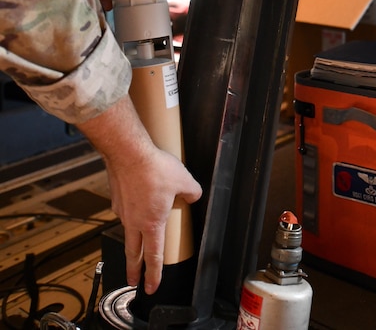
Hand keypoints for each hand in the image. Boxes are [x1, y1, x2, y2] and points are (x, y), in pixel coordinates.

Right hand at [79, 97, 202, 294]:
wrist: (128, 153)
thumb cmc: (155, 168)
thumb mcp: (184, 180)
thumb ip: (192, 192)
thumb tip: (194, 196)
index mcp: (152, 223)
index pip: (153, 256)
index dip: (153, 274)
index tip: (151, 287)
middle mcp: (134, 222)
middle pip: (133, 252)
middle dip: (134, 269)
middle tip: (132, 281)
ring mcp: (122, 211)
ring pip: (127, 232)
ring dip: (130, 242)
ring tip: (134, 244)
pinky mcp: (116, 198)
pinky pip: (124, 212)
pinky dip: (129, 215)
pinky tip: (134, 205)